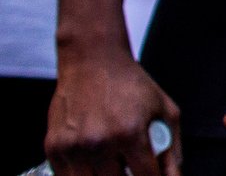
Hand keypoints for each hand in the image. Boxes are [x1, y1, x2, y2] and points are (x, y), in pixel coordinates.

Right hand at [49, 50, 181, 175]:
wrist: (93, 61)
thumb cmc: (130, 85)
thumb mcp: (164, 110)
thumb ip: (172, 148)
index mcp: (130, 132)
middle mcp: (99, 142)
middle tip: (131, 166)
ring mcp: (73, 148)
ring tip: (113, 165)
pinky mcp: (53, 148)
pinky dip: (82, 175)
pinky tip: (94, 164)